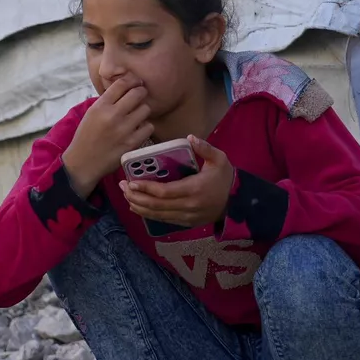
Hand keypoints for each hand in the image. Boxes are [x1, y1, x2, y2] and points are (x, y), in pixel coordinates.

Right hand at [62, 77, 153, 197]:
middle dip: (141, 92)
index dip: (132, 80)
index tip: (136, 82)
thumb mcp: (91, 114)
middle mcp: (112, 115)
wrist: (83, 162)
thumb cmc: (86, 136)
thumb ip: (106, 101)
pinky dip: (145, 127)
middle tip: (140, 97)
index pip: (121, 83)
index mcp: (100, 106)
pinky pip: (149, 127)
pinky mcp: (132, 143)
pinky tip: (138, 129)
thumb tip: (125, 87)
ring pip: (146, 109)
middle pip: (138, 93)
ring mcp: (123, 130)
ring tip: (137, 115)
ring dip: (143, 111)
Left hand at [121, 136, 235, 227]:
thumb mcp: (220, 160)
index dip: (146, 188)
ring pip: (156, 214)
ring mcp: (186, 216)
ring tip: (126, 195)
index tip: (131, 181)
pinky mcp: (184, 222)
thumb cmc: (225, 179)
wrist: (237, 202)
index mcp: (194, 189)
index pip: (164, 192)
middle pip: (156, 205)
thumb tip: (189, 137)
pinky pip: (162, 219)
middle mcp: (188, 206)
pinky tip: (136, 206)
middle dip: (136, 196)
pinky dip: (147, 214)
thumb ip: (205, 148)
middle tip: (122, 186)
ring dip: (138, 205)